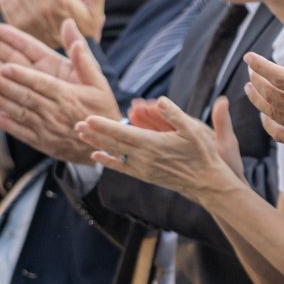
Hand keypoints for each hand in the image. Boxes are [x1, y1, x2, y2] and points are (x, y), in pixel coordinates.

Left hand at [0, 21, 120, 164]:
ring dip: (1, 102)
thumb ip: (83, 58)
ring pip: (21, 113)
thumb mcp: (98, 81)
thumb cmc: (101, 108)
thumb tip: (71, 27)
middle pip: (27, 97)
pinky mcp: (44, 143)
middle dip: (4, 85)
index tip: (6, 67)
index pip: (42, 83)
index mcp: (69, 96)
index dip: (23, 76)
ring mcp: (49, 129)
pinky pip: (23, 134)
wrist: (107, 144)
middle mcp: (57, 112)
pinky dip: (8, 125)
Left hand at [74, 96, 241, 200]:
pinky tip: (97, 156)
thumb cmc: (203, 153)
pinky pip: (121, 167)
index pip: (123, 133)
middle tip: (76, 123)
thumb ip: (175, 114)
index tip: (88, 118)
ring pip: (114, 154)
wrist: (207, 183)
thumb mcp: (194, 130)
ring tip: (81, 134)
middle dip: (94, 133)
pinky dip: (107, 161)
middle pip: (114, 144)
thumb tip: (161, 100)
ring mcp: (143, 169)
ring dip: (97, 143)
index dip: (104, 125)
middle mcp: (145, 158)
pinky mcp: (145, 175)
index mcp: (154, 144)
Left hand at [243, 23, 283, 174]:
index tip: (249, 56)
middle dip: (256, 79)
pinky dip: (268, 124)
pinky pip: (279, 134)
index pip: (278, 76)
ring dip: (257, 98)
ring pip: (271, 113)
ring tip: (250, 88)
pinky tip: (265, 116)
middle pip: (269, 93)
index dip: (260, 65)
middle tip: (251, 69)